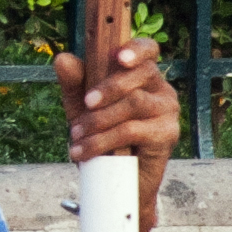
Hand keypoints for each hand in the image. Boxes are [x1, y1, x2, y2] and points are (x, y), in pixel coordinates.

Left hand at [53, 37, 181, 231]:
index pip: (148, 50)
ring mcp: (168, 111)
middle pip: (142, 73)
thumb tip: (62, 58)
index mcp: (143, 76)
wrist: (116, 183)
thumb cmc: (102, 137)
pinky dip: (103, 140)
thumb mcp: (82, 108)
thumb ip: (74, 83)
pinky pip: (133, 130)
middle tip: (85, 104)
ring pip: (134, 103)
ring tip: (75, 135)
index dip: (136, 49)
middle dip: (109, 87)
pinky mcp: (167, 134)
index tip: (118, 57)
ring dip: (100, 119)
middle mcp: (161, 89)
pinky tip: (84, 151)